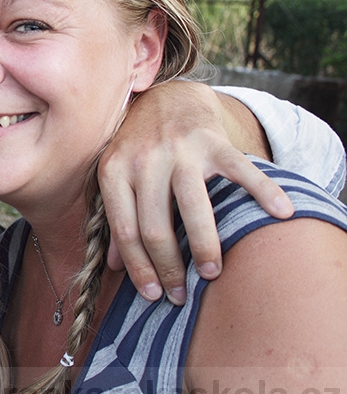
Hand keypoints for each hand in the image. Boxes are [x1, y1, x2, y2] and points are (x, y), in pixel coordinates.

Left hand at [98, 80, 292, 304]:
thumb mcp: (116, 176)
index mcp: (114, 170)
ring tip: (212, 274)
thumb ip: (114, 217)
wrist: (167, 98)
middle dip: (169, 268)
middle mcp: (144, 159)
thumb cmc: (138, 148)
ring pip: (193, 208)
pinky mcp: (214, 141)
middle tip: (181, 295)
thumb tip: (113, 267)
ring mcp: (181, 150)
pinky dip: (264, 193)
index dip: (138, 267)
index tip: (152, 295)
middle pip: (155, 226)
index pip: (124, 230)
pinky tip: (280, 215)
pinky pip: (242, 172)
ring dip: (204, 247)